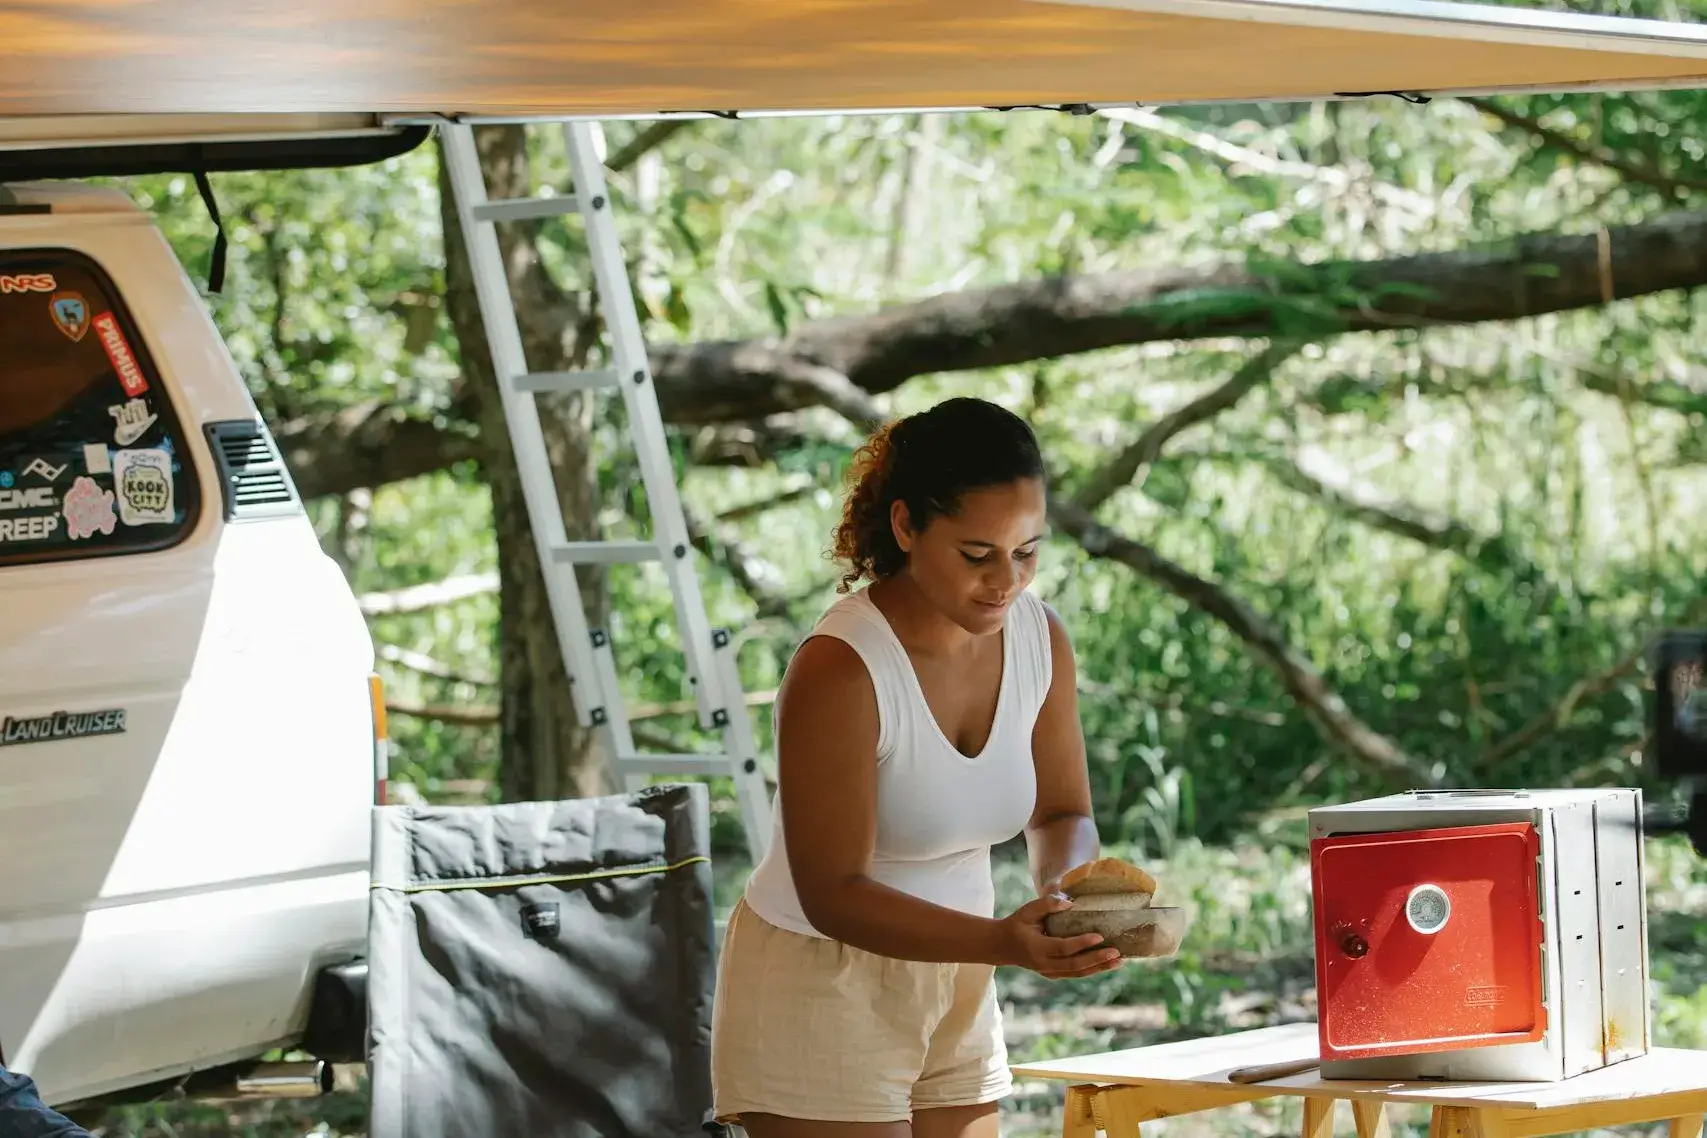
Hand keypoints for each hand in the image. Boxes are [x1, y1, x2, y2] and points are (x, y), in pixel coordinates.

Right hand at [994, 895, 1122, 979]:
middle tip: (1116, 952)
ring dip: (1099, 968)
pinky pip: (1076, 974)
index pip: (1062, 948)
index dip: (1081, 944)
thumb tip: (1070, 903)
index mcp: (1036, 948)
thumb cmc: (1017, 924)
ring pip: (1077, 973)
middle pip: (1074, 965)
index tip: (1099, 936)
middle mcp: (1043, 964)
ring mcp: (1049, 972)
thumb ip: (1047, 904)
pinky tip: (1107, 964)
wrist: (1002, 946)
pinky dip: (1092, 969)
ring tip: (1119, 961)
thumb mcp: (1027, 910)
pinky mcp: (1054, 974)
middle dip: (1097, 959)